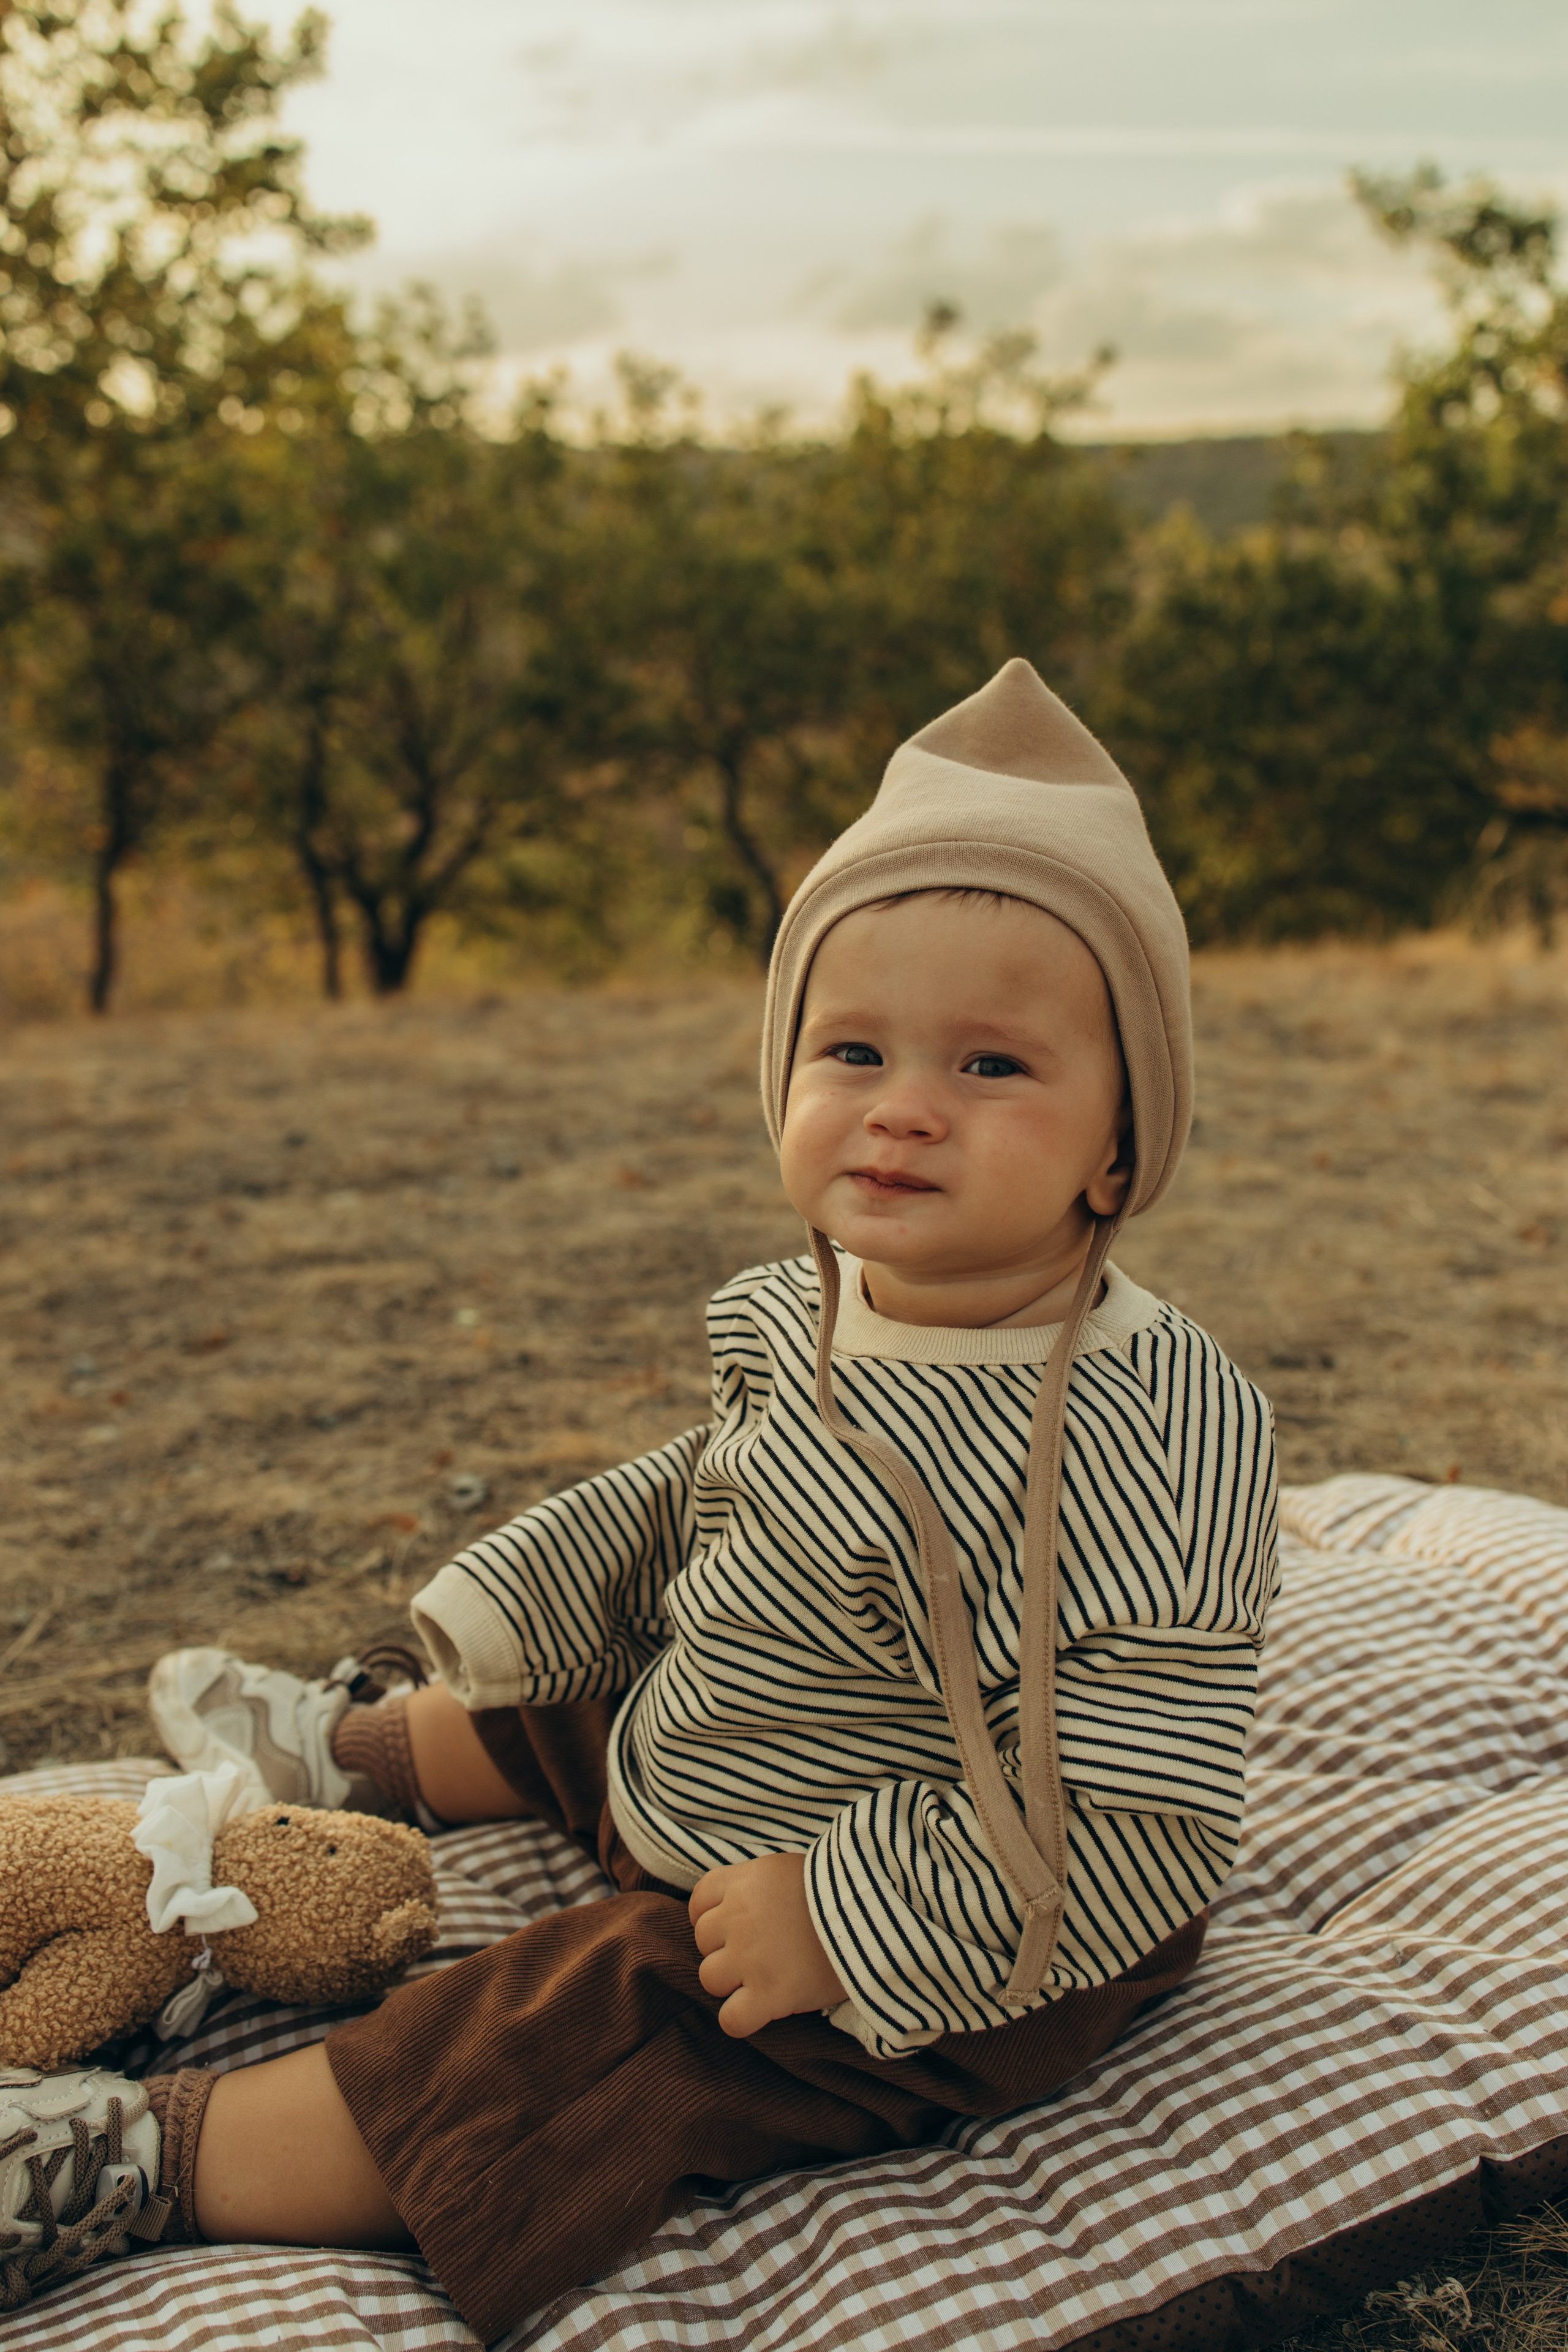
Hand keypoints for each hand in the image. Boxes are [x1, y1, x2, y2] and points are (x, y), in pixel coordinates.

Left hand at [689, 1852, 846, 2037]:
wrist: (877, 1916)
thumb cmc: (840, 1892)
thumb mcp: (790, 1871)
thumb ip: (757, 1886)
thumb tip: (735, 1905)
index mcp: (746, 1882)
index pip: (699, 1901)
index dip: (713, 1916)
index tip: (735, 1926)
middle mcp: (740, 1916)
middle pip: (703, 1941)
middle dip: (726, 1948)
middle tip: (761, 1953)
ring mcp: (751, 1957)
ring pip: (710, 1978)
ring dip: (732, 1983)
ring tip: (764, 1978)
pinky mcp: (770, 1994)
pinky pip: (730, 2020)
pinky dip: (741, 2020)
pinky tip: (761, 2010)